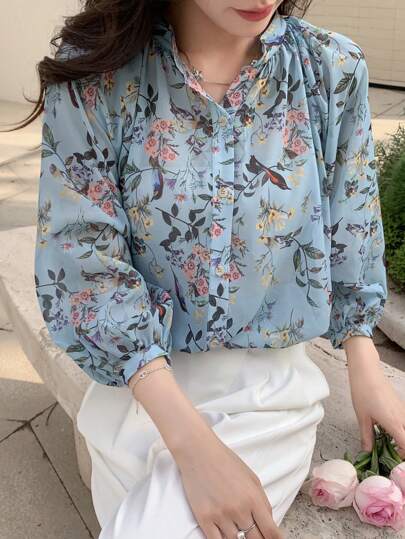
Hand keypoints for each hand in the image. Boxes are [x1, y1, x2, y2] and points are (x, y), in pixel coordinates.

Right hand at [174, 429, 283, 538]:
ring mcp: (221, 515)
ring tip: (236, 526)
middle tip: (254, 534)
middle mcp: (239, 509)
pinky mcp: (204, 518)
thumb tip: (268, 523)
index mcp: (253, 498)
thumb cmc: (225, 461)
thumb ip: (262, 502)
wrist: (198, 451)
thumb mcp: (251, 477)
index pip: (270, 531)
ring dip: (238, 538)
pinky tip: (224, 535)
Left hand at [344, 336, 404, 458]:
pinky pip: (404, 421)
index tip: (394, 461)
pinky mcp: (400, 405)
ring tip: (386, 441)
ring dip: (401, 438)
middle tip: (390, 453)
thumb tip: (367, 451)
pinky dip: (399, 428)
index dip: (403, 457)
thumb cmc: (363, 392)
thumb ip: (366, 437)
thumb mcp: (362, 418)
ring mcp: (403, 411)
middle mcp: (403, 418)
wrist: (367, 372)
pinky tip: (385, 428)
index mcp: (394, 424)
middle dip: (403, 449)